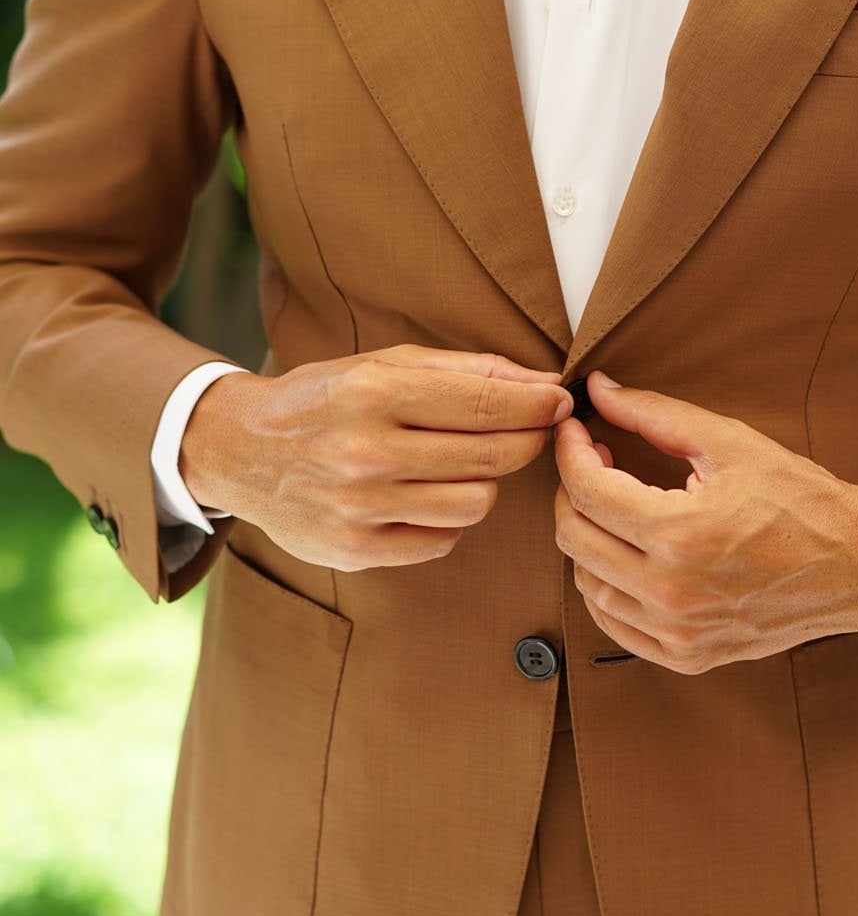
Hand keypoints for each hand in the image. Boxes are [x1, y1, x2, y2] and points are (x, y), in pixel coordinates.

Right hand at [180, 344, 572, 569]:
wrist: (238, 450)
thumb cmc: (326, 399)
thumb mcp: (382, 365)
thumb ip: (465, 372)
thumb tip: (543, 385)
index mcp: (372, 393)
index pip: (486, 404)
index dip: (538, 405)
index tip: (561, 401)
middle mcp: (365, 452)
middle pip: (491, 456)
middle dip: (527, 440)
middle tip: (532, 430)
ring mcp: (359, 508)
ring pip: (476, 504)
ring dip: (485, 483)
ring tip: (464, 464)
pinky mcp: (356, 550)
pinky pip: (443, 541)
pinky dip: (449, 520)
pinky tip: (426, 497)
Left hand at [553, 371, 857, 672]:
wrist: (856, 566)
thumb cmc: (800, 500)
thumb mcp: (730, 443)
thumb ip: (655, 414)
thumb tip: (599, 390)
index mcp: (681, 534)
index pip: (587, 491)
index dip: (569, 452)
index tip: (575, 431)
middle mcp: (672, 592)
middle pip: (575, 537)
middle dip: (572, 490)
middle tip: (595, 462)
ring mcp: (677, 632)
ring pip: (586, 582)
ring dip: (588, 538)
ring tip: (615, 507)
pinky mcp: (686, 655)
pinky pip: (612, 622)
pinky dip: (604, 585)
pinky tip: (624, 554)